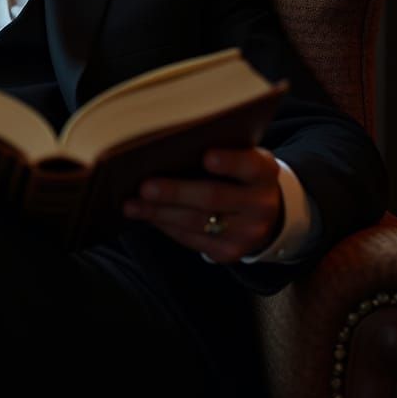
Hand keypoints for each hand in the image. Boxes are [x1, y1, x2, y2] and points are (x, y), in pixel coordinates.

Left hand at [121, 147, 283, 262]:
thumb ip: (219, 149)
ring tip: (131, 205)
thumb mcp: (241, 157)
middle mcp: (261, 204)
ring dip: (159, 213)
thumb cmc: (238, 173)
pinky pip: (192, 239)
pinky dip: (165, 226)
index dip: (230, 162)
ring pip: (197, 222)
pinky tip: (146, 215)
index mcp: (264, 172)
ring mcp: (247, 233)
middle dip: (175, 192)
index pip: (249, 165)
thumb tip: (166, 145)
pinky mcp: (229, 252)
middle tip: (145, 187)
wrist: (265, 212)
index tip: (206, 156)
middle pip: (214, 197)